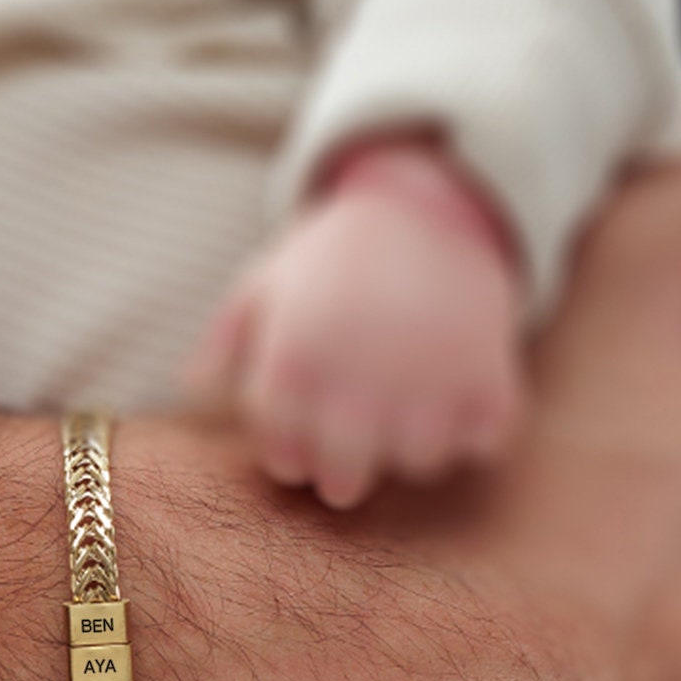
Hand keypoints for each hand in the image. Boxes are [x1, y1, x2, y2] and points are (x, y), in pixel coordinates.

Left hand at [187, 137, 525, 508]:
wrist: (429, 201)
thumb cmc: (334, 251)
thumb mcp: (265, 281)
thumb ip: (224, 338)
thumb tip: (190, 389)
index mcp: (295, 360)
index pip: (282, 455)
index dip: (289, 457)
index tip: (298, 449)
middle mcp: (359, 380)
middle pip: (344, 479)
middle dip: (341, 475)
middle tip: (349, 457)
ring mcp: (429, 384)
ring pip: (416, 465)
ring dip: (411, 449)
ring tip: (406, 415)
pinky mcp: (490, 381)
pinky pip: (483, 443)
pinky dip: (477, 429)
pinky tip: (461, 397)